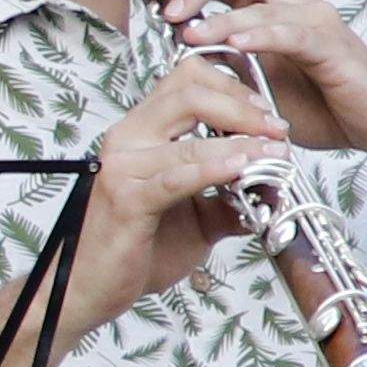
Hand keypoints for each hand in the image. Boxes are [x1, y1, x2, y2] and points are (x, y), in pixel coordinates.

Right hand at [54, 57, 279, 342]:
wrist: (90, 287)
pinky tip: (243, 169)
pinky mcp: (127, 198)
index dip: (233, 87)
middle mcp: (128, 138)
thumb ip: (233, 197)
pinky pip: (177, 175)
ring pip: (189, 132)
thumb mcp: (198, 217)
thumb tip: (275, 185)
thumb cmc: (135, 248)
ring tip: (273, 153)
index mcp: (141, 131)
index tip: (266, 114)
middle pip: (190, 91)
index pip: (186, 78)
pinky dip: (215, 167)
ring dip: (241, 140)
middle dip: (244, 106)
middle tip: (277, 130)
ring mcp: (123, 165)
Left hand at [131, 0, 366, 164]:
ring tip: (184, 28)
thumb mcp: (258, 84)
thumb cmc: (323, 105)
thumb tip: (185, 51)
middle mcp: (292, 0)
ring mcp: (314, 18)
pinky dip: (259, 32)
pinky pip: (290, 31)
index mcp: (271, 4)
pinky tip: (233, 42)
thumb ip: (227, 63)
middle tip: (157, 1)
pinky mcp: (331, 44)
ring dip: (216, 10)